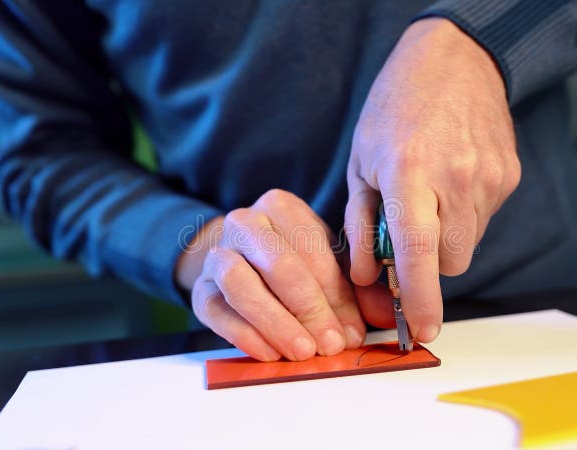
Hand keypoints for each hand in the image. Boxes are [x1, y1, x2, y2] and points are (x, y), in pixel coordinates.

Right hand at [177, 189, 365, 360]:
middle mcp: (244, 223)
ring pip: (239, 283)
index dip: (334, 292)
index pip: (310, 248)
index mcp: (281, 207)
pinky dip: (245, 335)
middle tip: (330, 343)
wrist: (240, 260)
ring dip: (275, 322)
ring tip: (302, 350)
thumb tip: (376, 320)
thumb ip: (353, 288)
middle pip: (277, 263)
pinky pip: (216, 311)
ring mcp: (217, 254)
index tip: (351, 329)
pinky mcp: (200, 288)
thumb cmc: (294, 261)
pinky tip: (272, 353)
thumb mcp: (327, 263)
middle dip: (308, 308)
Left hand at [344, 18, 520, 341]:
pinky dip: (464, 213)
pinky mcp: (510, 175)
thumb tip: (368, 275)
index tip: (422, 331)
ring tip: (430, 192)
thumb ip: (362, 221)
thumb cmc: (396, 107)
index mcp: (411, 173)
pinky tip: (451, 179)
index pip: (419, 253)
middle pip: (451, 261)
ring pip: (469, 242)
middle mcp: (457, 178)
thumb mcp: (361, 161)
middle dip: (428, 262)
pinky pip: (484, 218)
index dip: (420, 299)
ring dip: (446, 235)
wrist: (455, 59)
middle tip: (409, 232)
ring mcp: (490, 178)